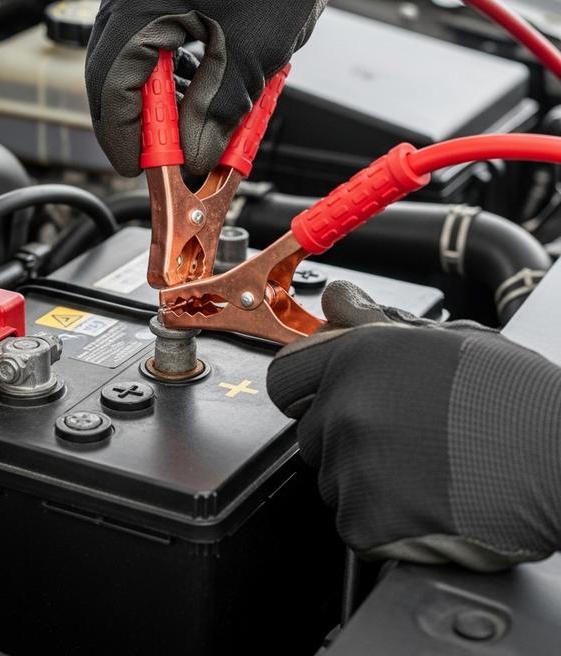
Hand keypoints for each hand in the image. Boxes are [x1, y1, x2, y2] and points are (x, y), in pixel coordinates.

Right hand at [86, 0, 377, 175]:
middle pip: (108, 70)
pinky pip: (138, 34)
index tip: (137, 166)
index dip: (120, 134)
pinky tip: (185, 88)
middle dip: (133, 120)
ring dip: (148, 96)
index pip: (110, 82)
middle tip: (159, 155)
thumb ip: (214, 117)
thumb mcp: (251, 56)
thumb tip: (193, 157)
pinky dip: (157, 69)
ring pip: (121, 55)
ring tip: (181, 124)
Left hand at [267, 281, 560, 570]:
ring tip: (422, 468)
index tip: (328, 394)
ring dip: (363, 478)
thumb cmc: (513, 396)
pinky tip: (423, 501)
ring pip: (331, 477)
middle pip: (310, 430)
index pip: (285, 375)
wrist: (560, 458)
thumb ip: (374, 321)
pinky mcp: (365, 519)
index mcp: (355, 357)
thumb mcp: (444, 338)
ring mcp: (351, 465)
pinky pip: (352, 520)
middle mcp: (344, 406)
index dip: (308, 386)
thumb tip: (336, 299)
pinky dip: (382, 520)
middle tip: (399, 436)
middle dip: (343, 433)